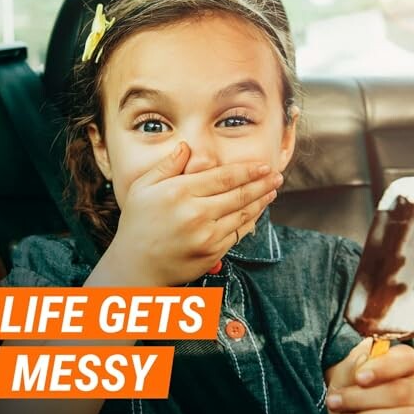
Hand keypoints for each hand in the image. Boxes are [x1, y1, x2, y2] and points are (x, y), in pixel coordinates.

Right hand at [100, 141, 282, 285]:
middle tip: (276, 175)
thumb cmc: (138, 224)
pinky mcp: (212, 252)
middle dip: (262, 183)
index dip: (248, 170)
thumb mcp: (142, 188)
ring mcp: (206, 235)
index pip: (223, 177)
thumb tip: (187, 147)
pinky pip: (238, 233)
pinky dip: (251, 220)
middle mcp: (196, 213)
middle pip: (238, 194)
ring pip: (242, 214)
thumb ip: (167, 166)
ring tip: (272, 190)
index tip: (263, 166)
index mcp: (179, 192)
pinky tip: (258, 212)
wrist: (137, 266)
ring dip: (261, 201)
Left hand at [325, 338, 413, 413]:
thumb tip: (364, 359)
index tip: (359, 378)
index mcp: (406, 364)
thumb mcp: (346, 373)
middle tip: (336, 402)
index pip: (406, 358)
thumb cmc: (350, 389)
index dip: (382, 367)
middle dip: (363, 398)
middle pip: (401, 391)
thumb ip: (355, 364)